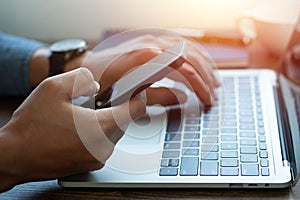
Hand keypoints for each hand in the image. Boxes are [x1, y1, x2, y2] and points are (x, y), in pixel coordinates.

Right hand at [0, 68, 145, 190]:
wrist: (15, 156)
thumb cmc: (31, 126)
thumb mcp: (53, 88)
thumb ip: (81, 78)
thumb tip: (96, 85)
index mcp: (100, 127)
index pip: (136, 110)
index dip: (138, 96)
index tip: (135, 89)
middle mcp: (104, 146)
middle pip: (126, 121)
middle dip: (118, 107)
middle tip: (100, 99)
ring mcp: (98, 158)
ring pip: (115, 133)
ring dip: (107, 120)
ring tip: (85, 113)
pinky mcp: (91, 164)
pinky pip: (105, 143)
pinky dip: (99, 132)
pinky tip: (80, 127)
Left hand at [66, 34, 220, 106]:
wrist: (85, 66)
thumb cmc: (101, 84)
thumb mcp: (127, 97)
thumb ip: (156, 97)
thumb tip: (182, 98)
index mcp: (146, 60)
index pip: (185, 71)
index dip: (200, 87)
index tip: (207, 101)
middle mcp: (151, 45)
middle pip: (191, 58)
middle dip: (206, 77)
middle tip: (214, 95)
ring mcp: (151, 40)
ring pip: (188, 48)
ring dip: (204, 64)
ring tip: (214, 80)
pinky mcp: (150, 41)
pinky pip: (179, 42)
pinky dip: (194, 53)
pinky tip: (200, 62)